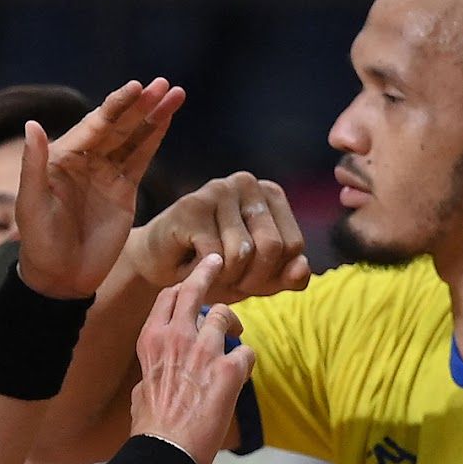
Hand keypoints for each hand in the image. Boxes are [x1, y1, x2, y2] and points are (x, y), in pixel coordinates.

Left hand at [17, 78, 184, 299]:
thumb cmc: (39, 243)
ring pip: (133, 138)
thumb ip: (34, 165)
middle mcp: (85, 159)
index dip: (116, 106)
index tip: (136, 87)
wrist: (61, 278)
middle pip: (118, 125)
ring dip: (153, 116)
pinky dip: (155, 139)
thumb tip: (32, 124)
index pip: (94, 124)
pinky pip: (141, 159)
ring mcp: (106, 174)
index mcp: (62, 157)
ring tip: (175, 93)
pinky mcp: (124, 191)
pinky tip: (167, 119)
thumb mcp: (32, 205)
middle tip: (164, 84)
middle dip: (140, 104)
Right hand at [123, 171, 309, 302]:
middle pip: (272, 247)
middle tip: (227, 279)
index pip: (293, 246)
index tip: (248, 280)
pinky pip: (214, 256)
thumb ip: (287, 275)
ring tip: (208, 269)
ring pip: (242, 253)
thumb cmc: (214, 267)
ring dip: (225, 277)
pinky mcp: (192, 206)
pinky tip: (190, 263)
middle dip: (250, 279)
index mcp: (270, 195)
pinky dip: (204, 273)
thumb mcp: (258, 277)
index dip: (272, 276)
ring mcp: (219, 189)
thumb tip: (302, 268)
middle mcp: (248, 183)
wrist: (160, 265)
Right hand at [130, 254, 255, 463]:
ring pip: (227, 316)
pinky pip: (246, 351)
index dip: (183, 288)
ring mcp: (204, 350)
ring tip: (235, 339)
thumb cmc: (150, 428)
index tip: (192, 283)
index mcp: (152, 340)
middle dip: (207, 271)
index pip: (168, 297)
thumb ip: (153, 370)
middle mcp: (177, 336)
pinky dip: (245, 362)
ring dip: (233, 327)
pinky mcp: (229, 369)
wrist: (166, 451)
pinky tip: (239, 377)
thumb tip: (156, 371)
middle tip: (218, 261)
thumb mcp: (140, 389)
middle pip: (195, 289)